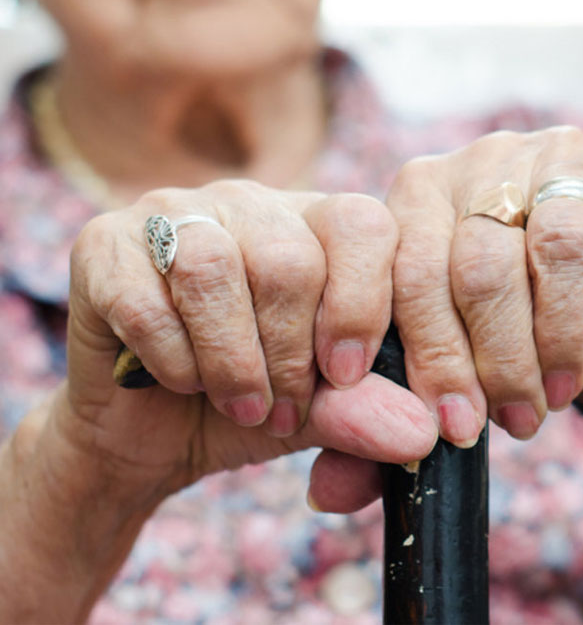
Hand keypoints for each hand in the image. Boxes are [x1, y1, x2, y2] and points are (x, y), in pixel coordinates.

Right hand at [63, 180, 436, 507]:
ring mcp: (176, 212)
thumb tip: (421, 436)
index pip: (364, 224)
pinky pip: (146, 298)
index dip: (362, 306)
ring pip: (215, 267)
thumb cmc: (254, 408)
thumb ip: (368, 413)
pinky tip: (182, 382)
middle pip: (290, 258)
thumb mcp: (322, 414)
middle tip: (281, 411)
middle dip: (290, 356)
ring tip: (240, 405)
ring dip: (232, 360)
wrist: (150, 436)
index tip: (346, 377)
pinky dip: (173, 360)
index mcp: (318, 224)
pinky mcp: (104, 243)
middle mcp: (252, 203)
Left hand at [387, 126, 582, 445]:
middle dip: (489, 362)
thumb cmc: (510, 326)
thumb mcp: (445, 353)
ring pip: (555, 249)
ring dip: (551, 343)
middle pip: (478, 263)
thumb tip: (329, 491)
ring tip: (548, 400)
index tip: (438, 423)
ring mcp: (564, 157)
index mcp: (420, 191)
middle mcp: (486, 160)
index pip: (407, 266)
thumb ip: (386, 406)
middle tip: (502, 423)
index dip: (424, 353)